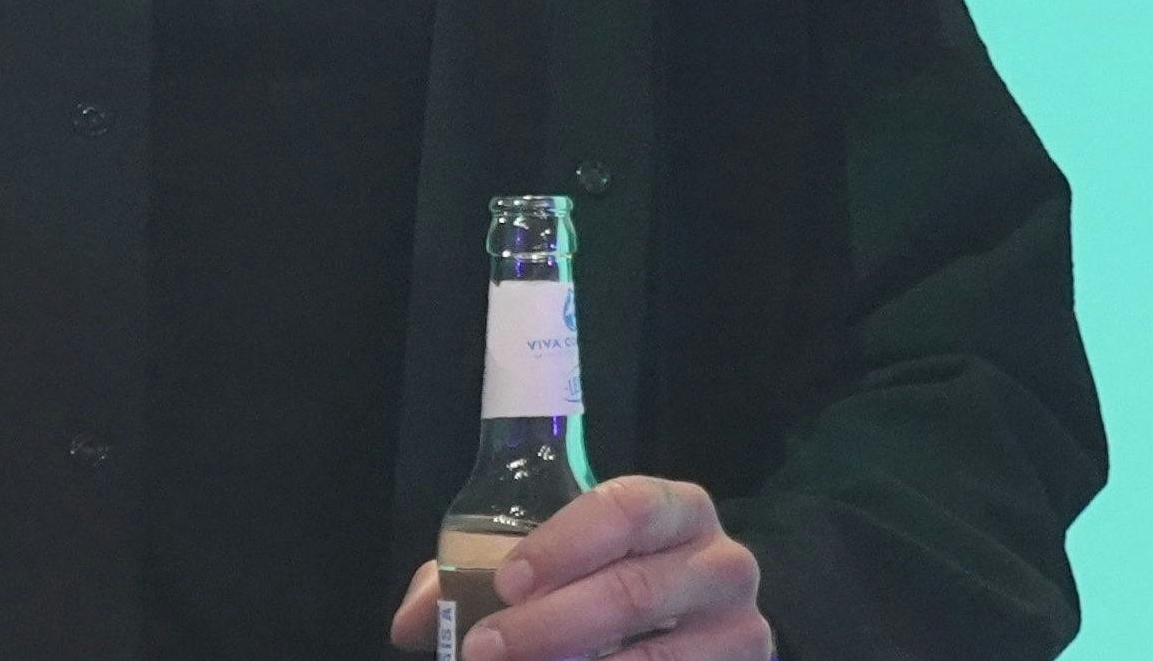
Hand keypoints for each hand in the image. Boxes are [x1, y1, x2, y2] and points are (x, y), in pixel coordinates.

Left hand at [387, 477, 767, 660]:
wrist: (696, 629)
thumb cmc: (608, 580)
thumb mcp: (556, 562)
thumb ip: (477, 576)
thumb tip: (411, 623)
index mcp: (675, 508)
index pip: (626, 507)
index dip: (563, 543)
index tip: (505, 580)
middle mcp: (722, 562)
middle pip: (634, 590)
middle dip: (548, 625)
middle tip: (484, 648)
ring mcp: (740, 628)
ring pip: (658, 658)